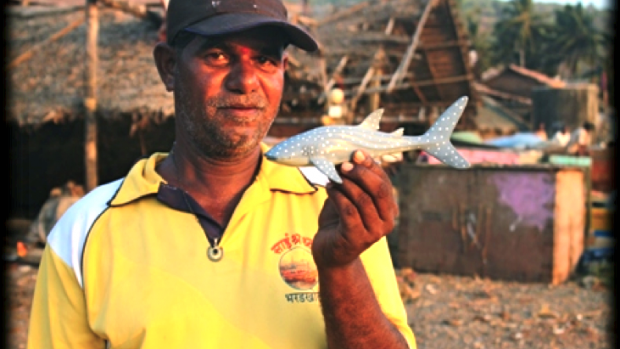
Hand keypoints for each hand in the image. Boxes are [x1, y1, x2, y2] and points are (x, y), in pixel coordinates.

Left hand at [312, 150, 398, 268]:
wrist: (330, 253)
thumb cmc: (340, 221)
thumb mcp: (350, 198)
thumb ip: (354, 180)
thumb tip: (352, 155)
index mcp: (389, 209)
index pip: (385, 182)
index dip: (371, 166)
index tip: (355, 153)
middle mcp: (387, 221)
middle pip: (380, 190)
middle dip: (361, 173)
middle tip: (342, 165)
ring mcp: (374, 232)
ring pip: (362, 199)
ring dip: (345, 184)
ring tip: (332, 178)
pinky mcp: (357, 238)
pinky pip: (349, 210)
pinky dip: (338, 196)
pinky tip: (329, 189)